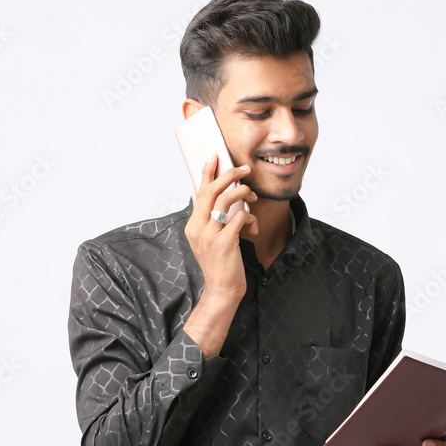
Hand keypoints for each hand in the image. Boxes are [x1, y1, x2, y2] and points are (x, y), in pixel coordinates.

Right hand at [184, 154, 257, 302]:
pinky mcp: (225, 242)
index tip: (215, 156)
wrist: (221, 290)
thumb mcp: (204, 237)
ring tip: (252, 197)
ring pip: (227, 200)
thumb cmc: (217, 263)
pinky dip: (250, 218)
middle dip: (230, 175)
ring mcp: (210, 235)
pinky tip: (252, 227)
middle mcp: (198, 228)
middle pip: (212, 191)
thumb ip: (201, 215)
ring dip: (244, 194)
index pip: (199, 192)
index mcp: (192, 224)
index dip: (206, 172)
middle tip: (244, 169)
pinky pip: (240, 217)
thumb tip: (194, 191)